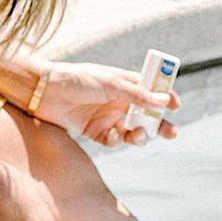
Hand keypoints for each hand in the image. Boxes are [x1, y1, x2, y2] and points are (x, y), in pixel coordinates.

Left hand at [33, 62, 180, 146]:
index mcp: (123, 84)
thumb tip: (165, 100)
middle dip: (160, 125)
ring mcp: (107, 117)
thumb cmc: (77, 79)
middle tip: (171, 133)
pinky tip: (112, 135)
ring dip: (140, 135)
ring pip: (132, 131)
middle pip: (146, 115)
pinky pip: (114, 141)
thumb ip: (137, 94)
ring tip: (137, 134)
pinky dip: (117, 141)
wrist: (45, 91)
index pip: (150, 90)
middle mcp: (118, 101)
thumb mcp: (110, 83)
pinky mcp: (95, 132)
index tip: (176, 104)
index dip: (164, 96)